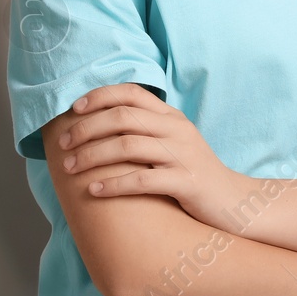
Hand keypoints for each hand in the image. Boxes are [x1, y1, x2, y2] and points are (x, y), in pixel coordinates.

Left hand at [59, 82, 258, 230]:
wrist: (233, 203)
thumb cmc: (193, 175)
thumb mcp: (172, 144)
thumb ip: (146, 131)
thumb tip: (101, 124)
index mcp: (171, 117)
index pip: (131, 92)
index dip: (99, 96)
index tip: (73, 110)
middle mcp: (176, 130)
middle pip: (122, 117)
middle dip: (86, 128)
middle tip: (63, 144)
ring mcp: (182, 155)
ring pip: (128, 145)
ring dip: (92, 155)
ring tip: (70, 168)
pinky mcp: (186, 182)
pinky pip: (142, 180)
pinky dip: (114, 184)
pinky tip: (94, 191)